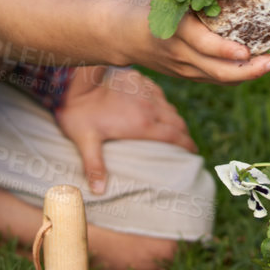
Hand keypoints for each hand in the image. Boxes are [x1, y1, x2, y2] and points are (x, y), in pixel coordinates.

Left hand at [55, 65, 196, 193]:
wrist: (76, 78)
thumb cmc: (79, 111)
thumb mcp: (85, 140)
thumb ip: (94, 165)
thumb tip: (98, 191)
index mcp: (142, 124)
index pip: (175, 136)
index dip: (187, 144)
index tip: (194, 152)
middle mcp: (150, 107)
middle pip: (177, 122)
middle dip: (184, 134)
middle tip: (186, 144)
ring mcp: (146, 91)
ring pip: (170, 107)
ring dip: (175, 119)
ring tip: (174, 129)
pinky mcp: (140, 80)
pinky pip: (159, 94)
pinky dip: (164, 104)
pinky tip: (158, 109)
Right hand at [109, 0, 269, 83]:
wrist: (114, 34)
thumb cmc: (143, 3)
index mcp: (173, 29)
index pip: (203, 44)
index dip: (225, 50)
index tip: (247, 50)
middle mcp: (179, 53)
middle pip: (217, 70)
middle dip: (248, 70)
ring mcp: (181, 68)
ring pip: (218, 78)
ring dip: (246, 75)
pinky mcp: (184, 75)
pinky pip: (212, 78)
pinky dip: (234, 75)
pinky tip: (254, 67)